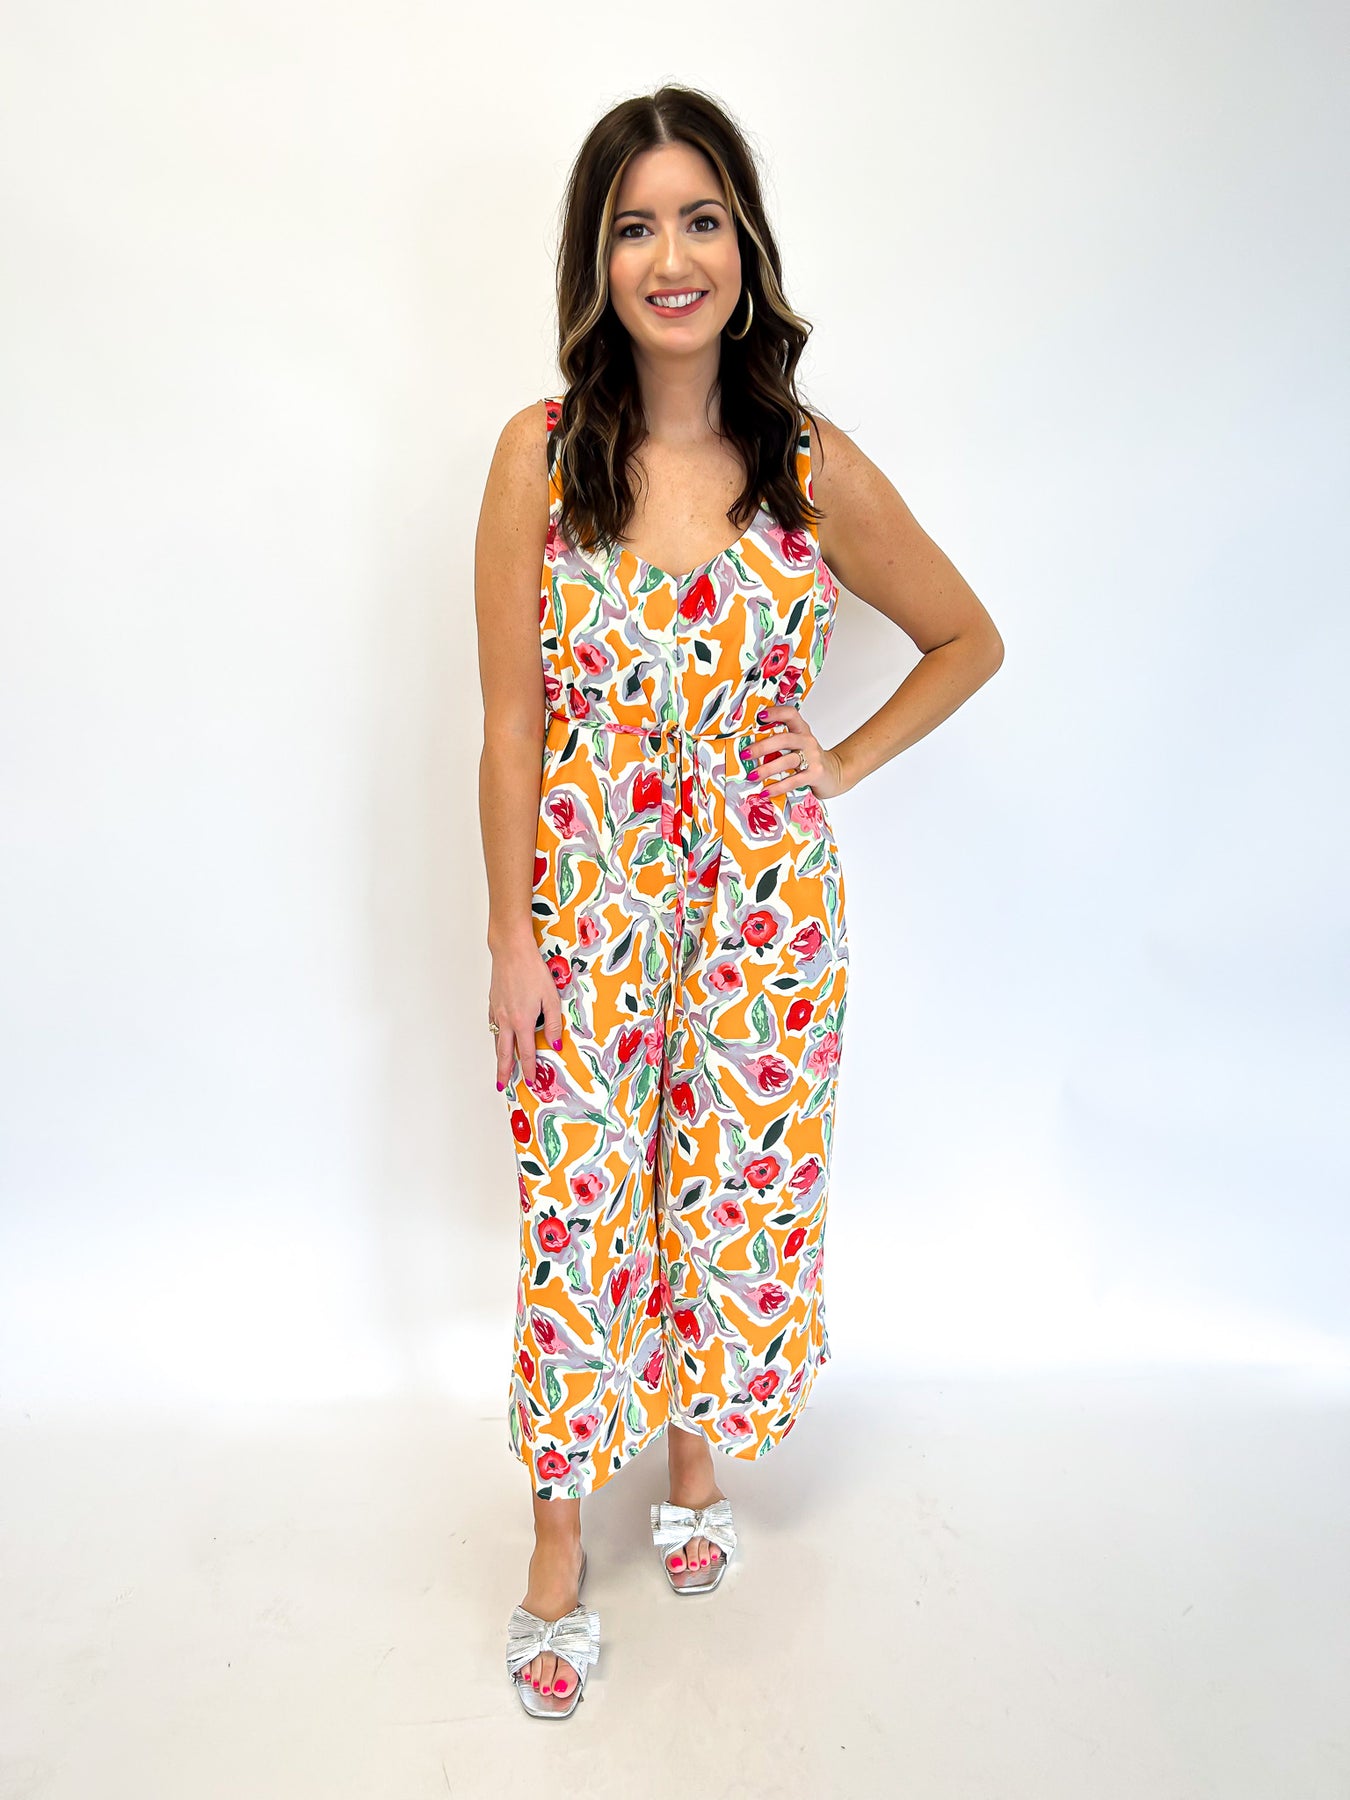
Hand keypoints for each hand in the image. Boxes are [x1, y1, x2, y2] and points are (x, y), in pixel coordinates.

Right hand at [489, 937, 562, 1091]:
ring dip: (498, 1058)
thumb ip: (553, 1023)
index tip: (530, 1080)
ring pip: (497, 1041)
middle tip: (502, 1086)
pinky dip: (495, 1038)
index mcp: (523, 1021)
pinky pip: (493, 1027)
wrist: (511, 952)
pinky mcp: (493, 1004)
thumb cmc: (533, 971)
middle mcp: (507, 1020)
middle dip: (504, 1072)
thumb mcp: (551, 997)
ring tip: (499, 1070)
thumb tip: (556, 1044)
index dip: (529, 1068)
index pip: (526, 1052)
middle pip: (504, 1053)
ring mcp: (497, 1012)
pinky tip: (497, 1040)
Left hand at [745, 704, 849, 799]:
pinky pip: (794, 780)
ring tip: (752, 775)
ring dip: (767, 769)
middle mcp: (807, 740)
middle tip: (745, 754)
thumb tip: (747, 748)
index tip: (759, 717)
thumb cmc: (809, 760)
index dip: (775, 713)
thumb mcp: (796, 746)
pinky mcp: (815, 774)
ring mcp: (813, 757)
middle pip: (784, 739)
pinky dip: (778, 787)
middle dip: (762, 747)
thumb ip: (778, 744)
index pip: (790, 714)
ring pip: (787, 760)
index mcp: (801, 730)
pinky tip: (766, 791)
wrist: (834, 774)